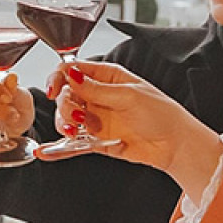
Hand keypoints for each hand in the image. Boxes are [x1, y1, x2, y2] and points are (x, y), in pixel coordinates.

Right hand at [41, 62, 222, 185]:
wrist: (175, 145)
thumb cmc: (161, 114)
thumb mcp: (129, 96)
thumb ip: (96, 89)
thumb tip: (70, 75)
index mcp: (107, 77)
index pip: (73, 70)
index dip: (59, 78)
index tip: (54, 90)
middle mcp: (98, 96)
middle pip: (66, 95)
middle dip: (64, 104)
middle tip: (76, 115)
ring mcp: (96, 118)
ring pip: (66, 117)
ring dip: (64, 123)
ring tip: (75, 130)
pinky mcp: (97, 140)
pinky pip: (73, 142)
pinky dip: (60, 146)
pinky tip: (47, 152)